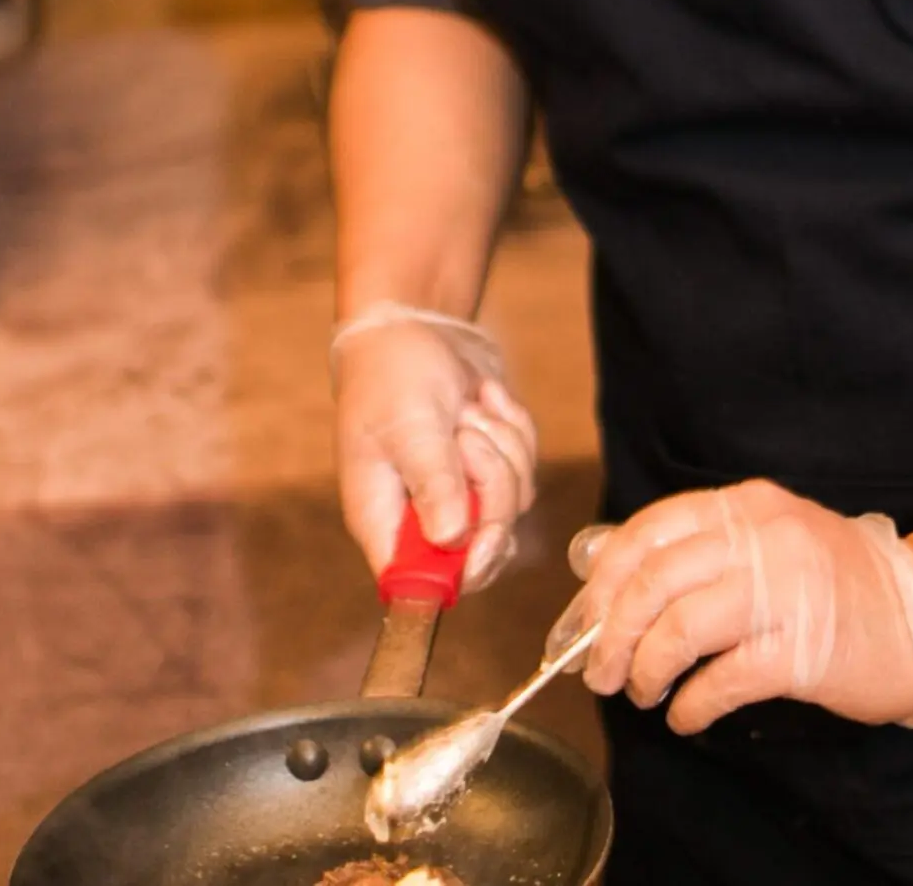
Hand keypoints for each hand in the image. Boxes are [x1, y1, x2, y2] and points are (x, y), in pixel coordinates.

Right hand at [332, 303, 536, 588]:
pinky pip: (527, 467)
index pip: (421, 585)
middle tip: (468, 433)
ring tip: (466, 408)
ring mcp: (462, 494)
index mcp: (385, 520)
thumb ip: (432, 481)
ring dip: (501, 445)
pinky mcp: (491, 466)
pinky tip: (484, 397)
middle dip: (492, 484)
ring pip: (513, 502)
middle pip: (483, 546)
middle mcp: (422, 519)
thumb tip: (451, 539)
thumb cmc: (392, 375)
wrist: (415, 325)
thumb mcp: (410, 424)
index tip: (485, 537)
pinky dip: (514, 427)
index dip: (460, 575)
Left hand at [548, 481, 912, 733]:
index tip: (582, 622)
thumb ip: (705, 549)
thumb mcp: (770, 539)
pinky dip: (690, 706)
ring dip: (645, 670)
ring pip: (679, 629)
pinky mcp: (805, 650)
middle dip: (612, 635)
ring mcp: (787, 591)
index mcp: (747, 506)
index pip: (649, 531)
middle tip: (602, 672)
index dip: (603, 582)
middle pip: (654, 582)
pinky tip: (688, 716)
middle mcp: (764, 537)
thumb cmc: (836, 581)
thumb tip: (611, 579)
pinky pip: (722, 680)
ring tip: (644, 693)